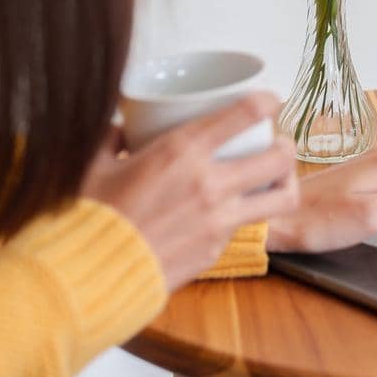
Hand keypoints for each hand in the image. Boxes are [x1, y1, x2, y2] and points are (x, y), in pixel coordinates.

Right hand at [81, 92, 297, 289]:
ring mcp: (219, 220)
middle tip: (278, 144)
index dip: (268, 101)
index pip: (247, 113)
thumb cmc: (90, 216)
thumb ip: (111, 139)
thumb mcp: (94, 165)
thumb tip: (119, 129)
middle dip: (287, 145)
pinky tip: (231, 211)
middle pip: (281, 158)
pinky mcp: (217, 249)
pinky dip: (244, 215)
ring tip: (276, 179)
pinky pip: (245, 226)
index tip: (270, 100)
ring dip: (286, 184)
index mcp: (183, 151)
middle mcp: (211, 183)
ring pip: (282, 198)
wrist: (90, 276)